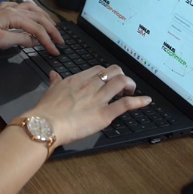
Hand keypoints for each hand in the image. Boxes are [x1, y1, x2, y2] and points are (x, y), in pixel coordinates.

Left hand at [0, 1, 63, 54]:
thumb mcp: (2, 42)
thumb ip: (21, 40)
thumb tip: (35, 41)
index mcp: (14, 16)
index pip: (37, 29)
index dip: (48, 40)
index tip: (55, 50)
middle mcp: (14, 9)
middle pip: (39, 17)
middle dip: (52, 29)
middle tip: (60, 41)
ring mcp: (9, 9)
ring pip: (33, 9)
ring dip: (45, 18)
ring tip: (53, 27)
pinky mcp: (4, 11)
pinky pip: (23, 7)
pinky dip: (33, 11)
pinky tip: (34, 15)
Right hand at [23, 65, 150, 146]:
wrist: (46, 124)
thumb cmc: (47, 110)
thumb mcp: (51, 90)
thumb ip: (55, 81)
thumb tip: (54, 74)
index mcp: (78, 79)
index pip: (99, 69)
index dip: (107, 74)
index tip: (107, 82)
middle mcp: (91, 85)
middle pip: (113, 71)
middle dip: (121, 76)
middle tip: (121, 87)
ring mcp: (99, 99)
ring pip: (121, 82)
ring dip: (130, 86)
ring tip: (130, 92)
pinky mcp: (105, 114)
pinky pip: (126, 104)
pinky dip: (138, 101)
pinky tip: (146, 101)